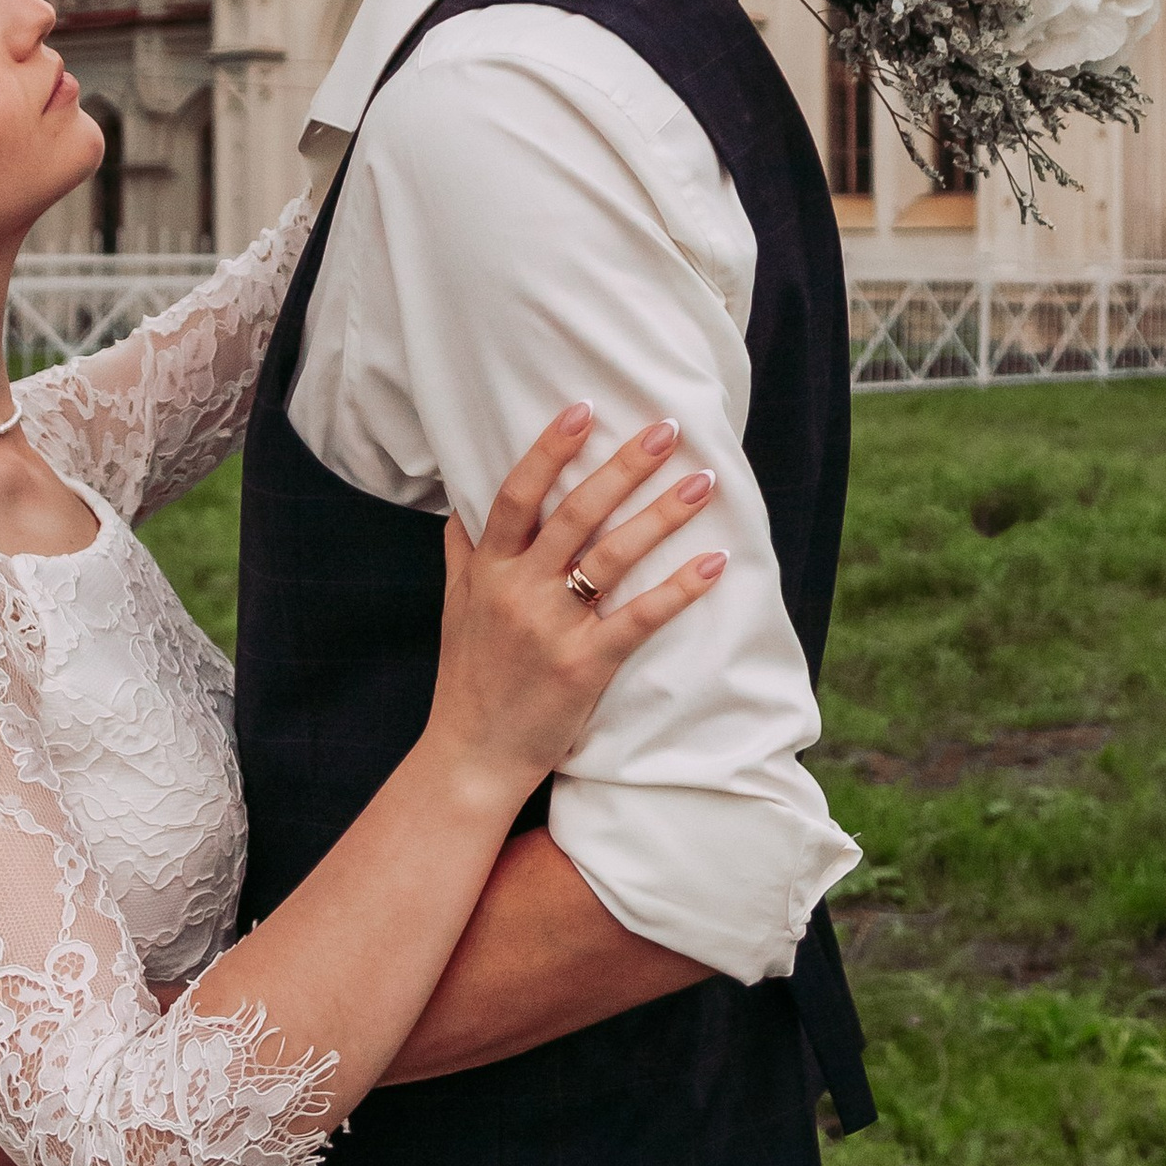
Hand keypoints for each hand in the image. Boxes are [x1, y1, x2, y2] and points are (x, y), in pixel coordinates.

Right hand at [429, 408, 725, 796]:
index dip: (550, 449)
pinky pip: (639, 618)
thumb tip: (459, 506)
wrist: (471, 756)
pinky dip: (678, 590)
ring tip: (701, 483)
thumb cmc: (467, 680)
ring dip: (661, 515)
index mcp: (488, 570)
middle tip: (666, 429)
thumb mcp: (453, 608)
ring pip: (611, 557)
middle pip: (575, 513)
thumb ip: (461, 554)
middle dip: (622, 467)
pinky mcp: (584, 666)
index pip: (517, 495)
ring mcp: (551, 627)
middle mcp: (517, 590)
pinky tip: (712, 565)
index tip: (585, 409)